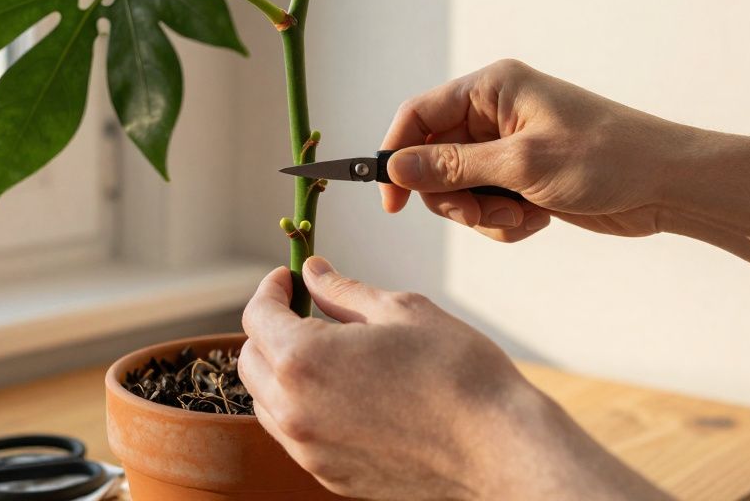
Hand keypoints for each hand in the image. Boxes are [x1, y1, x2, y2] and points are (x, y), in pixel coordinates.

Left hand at [239, 259, 667, 499]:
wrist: (499, 448)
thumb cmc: (457, 373)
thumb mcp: (400, 311)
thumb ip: (343, 292)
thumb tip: (313, 273)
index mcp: (304, 360)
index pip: (258, 316)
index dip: (271, 290)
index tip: (289, 279)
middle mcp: (295, 410)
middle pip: (251, 361)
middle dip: (269, 329)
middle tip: (305, 310)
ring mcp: (310, 450)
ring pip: (267, 402)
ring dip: (281, 371)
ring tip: (326, 351)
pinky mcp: (330, 476)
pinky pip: (295, 435)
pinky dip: (302, 407)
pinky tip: (343, 391)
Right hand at [380, 59, 689, 241]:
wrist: (668, 184)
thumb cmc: (605, 159)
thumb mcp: (521, 165)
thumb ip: (453, 167)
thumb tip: (395, 167)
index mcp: (492, 88)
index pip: (418, 115)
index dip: (396, 155)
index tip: (392, 201)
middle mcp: (495, 112)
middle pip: (433, 158)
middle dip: (452, 196)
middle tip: (479, 215)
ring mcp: (509, 145)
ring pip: (459, 188)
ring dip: (481, 214)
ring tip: (519, 218)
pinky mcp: (524, 176)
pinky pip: (487, 204)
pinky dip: (503, 221)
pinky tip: (536, 221)